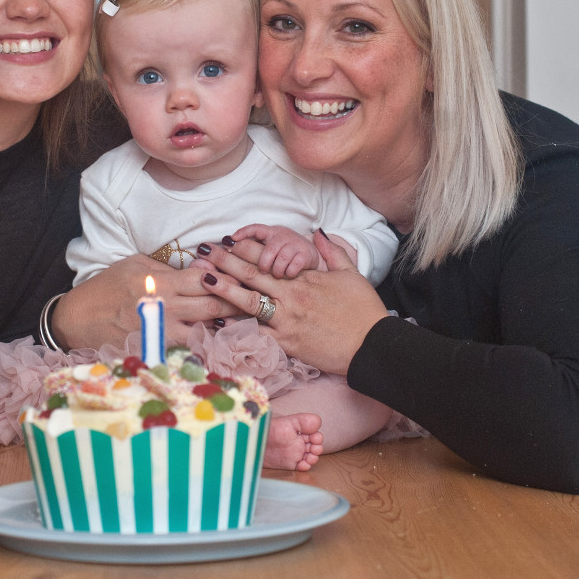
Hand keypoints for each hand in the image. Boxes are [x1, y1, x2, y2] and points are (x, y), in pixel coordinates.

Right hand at [52, 254, 238, 348]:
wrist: (79, 319)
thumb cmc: (108, 287)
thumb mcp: (136, 265)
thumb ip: (169, 269)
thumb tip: (200, 269)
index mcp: (162, 283)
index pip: (206, 280)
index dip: (227, 278)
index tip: (244, 278)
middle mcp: (165, 308)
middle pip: (212, 306)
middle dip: (236, 304)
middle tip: (257, 302)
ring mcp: (162, 332)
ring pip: (206, 332)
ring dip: (226, 328)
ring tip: (245, 323)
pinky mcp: (157, 350)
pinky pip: (189, 349)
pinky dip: (206, 345)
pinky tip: (220, 342)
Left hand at [198, 231, 387, 375]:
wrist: (373, 346)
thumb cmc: (364, 310)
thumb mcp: (351, 274)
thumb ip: (331, 251)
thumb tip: (317, 232)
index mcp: (304, 278)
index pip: (269, 258)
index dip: (245, 248)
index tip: (227, 240)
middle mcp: (291, 296)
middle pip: (253, 275)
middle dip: (227, 262)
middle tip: (205, 252)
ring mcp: (287, 320)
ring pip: (249, 303)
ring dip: (224, 289)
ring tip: (205, 278)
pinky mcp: (287, 343)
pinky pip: (257, 334)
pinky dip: (237, 329)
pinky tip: (218, 323)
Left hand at [230, 223, 322, 277]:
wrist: (312, 257)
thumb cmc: (285, 256)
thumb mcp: (271, 250)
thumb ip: (254, 253)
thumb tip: (229, 259)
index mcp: (271, 233)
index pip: (256, 228)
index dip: (243, 232)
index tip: (231, 240)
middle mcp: (283, 235)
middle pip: (269, 248)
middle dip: (263, 263)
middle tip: (263, 272)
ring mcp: (295, 243)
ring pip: (281, 258)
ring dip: (277, 270)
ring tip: (277, 276)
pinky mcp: (306, 254)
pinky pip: (294, 265)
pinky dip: (289, 273)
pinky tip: (289, 275)